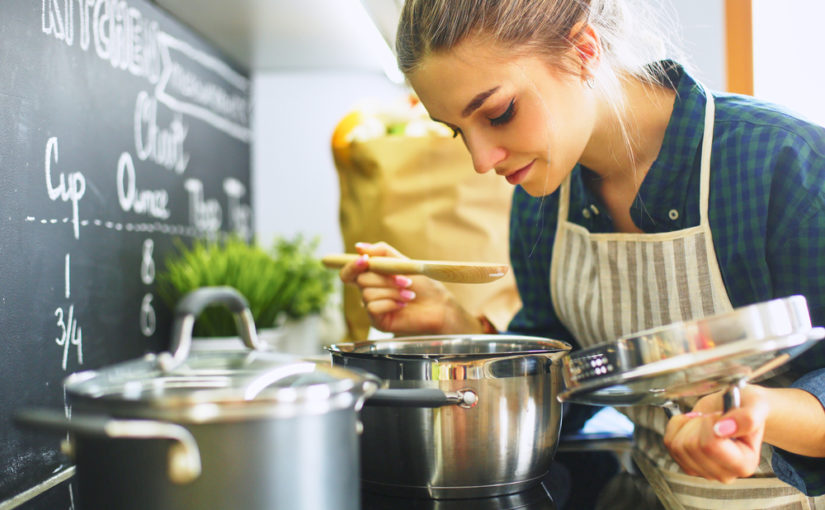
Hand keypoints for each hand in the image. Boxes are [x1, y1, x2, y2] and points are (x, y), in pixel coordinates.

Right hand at [337, 241, 481, 334]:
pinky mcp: (377, 321)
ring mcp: (371, 307)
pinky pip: (372, 308)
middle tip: (406, 281)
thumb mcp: (402, 262)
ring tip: (409, 294)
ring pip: (368, 294)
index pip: (349, 272)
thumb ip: (382, 252)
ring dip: (392, 291)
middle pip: (361, 280)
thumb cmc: (422, 284)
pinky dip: (390, 303)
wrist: (438, 305)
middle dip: (385, 279)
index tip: (365, 260)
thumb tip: (358, 246)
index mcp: (371, 276)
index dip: (352, 265)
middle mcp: (368, 291)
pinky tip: (403, 304)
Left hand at [663, 385, 769, 482]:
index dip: (709, 423)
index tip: (720, 415)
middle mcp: (725, 474)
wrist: (735, 408)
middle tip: (713, 418)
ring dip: (688, 425)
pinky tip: (693, 424)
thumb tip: (723, 429)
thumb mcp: (756, 405)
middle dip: (699, 423)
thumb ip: (747, 418)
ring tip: (705, 421)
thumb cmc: (747, 408)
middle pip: (691, 446)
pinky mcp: (687, 464)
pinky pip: (669, 443)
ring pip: (677, 446)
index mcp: (745, 464)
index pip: (710, 446)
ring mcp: (704, 471)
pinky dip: (677, 427)